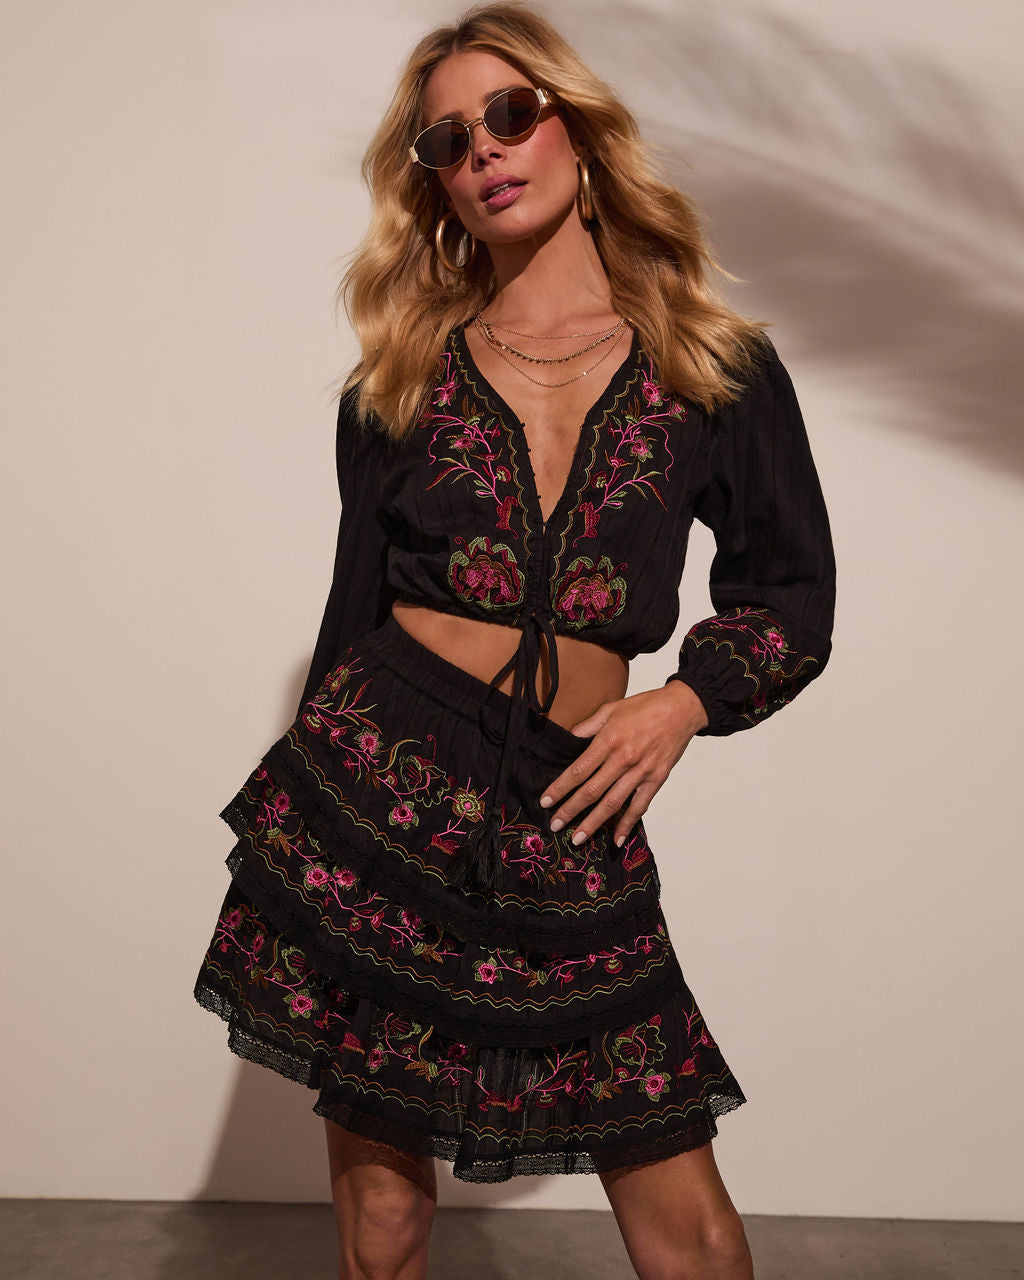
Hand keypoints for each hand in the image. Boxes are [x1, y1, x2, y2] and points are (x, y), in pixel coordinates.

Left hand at [539, 680, 709, 847]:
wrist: (682, 709)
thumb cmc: (646, 706)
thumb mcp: (611, 708)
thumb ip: (588, 725)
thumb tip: (569, 737)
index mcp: (609, 740)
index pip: (578, 770)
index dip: (560, 788)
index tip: (546, 801)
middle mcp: (624, 759)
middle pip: (592, 791)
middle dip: (571, 811)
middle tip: (555, 825)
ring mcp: (641, 772)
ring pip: (612, 804)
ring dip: (593, 823)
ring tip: (577, 839)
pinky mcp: (656, 780)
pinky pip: (639, 807)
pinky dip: (627, 825)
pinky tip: (615, 839)